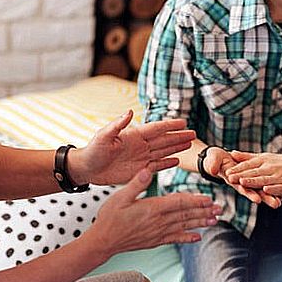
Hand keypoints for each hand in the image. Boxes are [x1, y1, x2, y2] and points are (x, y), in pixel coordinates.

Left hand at [68, 110, 195, 184]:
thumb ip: (118, 124)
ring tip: (189, 144)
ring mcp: (141, 158)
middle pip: (164, 140)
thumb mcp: (104, 136)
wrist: (87, 169)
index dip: (170, 126)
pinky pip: (157, 166)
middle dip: (179, 137)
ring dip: (176, 148)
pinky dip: (167, 163)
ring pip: (163, 151)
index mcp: (133, 135)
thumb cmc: (93, 150)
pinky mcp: (139, 170)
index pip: (156, 128)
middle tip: (193, 133)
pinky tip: (177, 160)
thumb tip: (130, 112)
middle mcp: (140, 145)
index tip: (183, 122)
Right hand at [87, 168, 222, 256]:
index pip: (178, 202)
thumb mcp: (119, 196)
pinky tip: (197, 237)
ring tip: (215, 220)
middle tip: (219, 208)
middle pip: (186, 215)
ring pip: (184, 226)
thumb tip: (148, 170)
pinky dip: (187, 238)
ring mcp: (158, 232)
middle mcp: (158, 221)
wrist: (103, 241)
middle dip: (204, 211)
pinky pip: (175, 239)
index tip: (208, 198)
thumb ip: (136, 183)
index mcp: (152, 208)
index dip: (195, 200)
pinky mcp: (155, 240)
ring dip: (200, 223)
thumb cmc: (109, 217)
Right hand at [203, 147, 281, 208]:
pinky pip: (261, 182)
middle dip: (264, 198)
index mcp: (232, 179)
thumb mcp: (212, 160)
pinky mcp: (250, 175)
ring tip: (279, 202)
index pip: (241, 187)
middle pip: (254, 191)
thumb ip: (212, 165)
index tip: (257, 199)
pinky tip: (280, 194)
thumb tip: (212, 170)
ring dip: (269, 196)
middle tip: (275, 204)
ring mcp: (246, 180)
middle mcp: (240, 182)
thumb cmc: (213, 159)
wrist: (217, 158)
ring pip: (259, 189)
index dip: (248, 192)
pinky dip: (269, 188)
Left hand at [226, 150, 281, 198]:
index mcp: (263, 161)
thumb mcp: (264, 157)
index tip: (226, 172)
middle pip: (254, 173)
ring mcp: (279, 177)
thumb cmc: (281, 161)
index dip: (237, 169)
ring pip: (264, 180)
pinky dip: (273, 189)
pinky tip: (266, 190)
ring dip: (253, 181)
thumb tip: (231, 153)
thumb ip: (247, 157)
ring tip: (243, 182)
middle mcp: (270, 168)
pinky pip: (279, 188)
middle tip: (229, 178)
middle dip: (241, 176)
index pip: (248, 165)